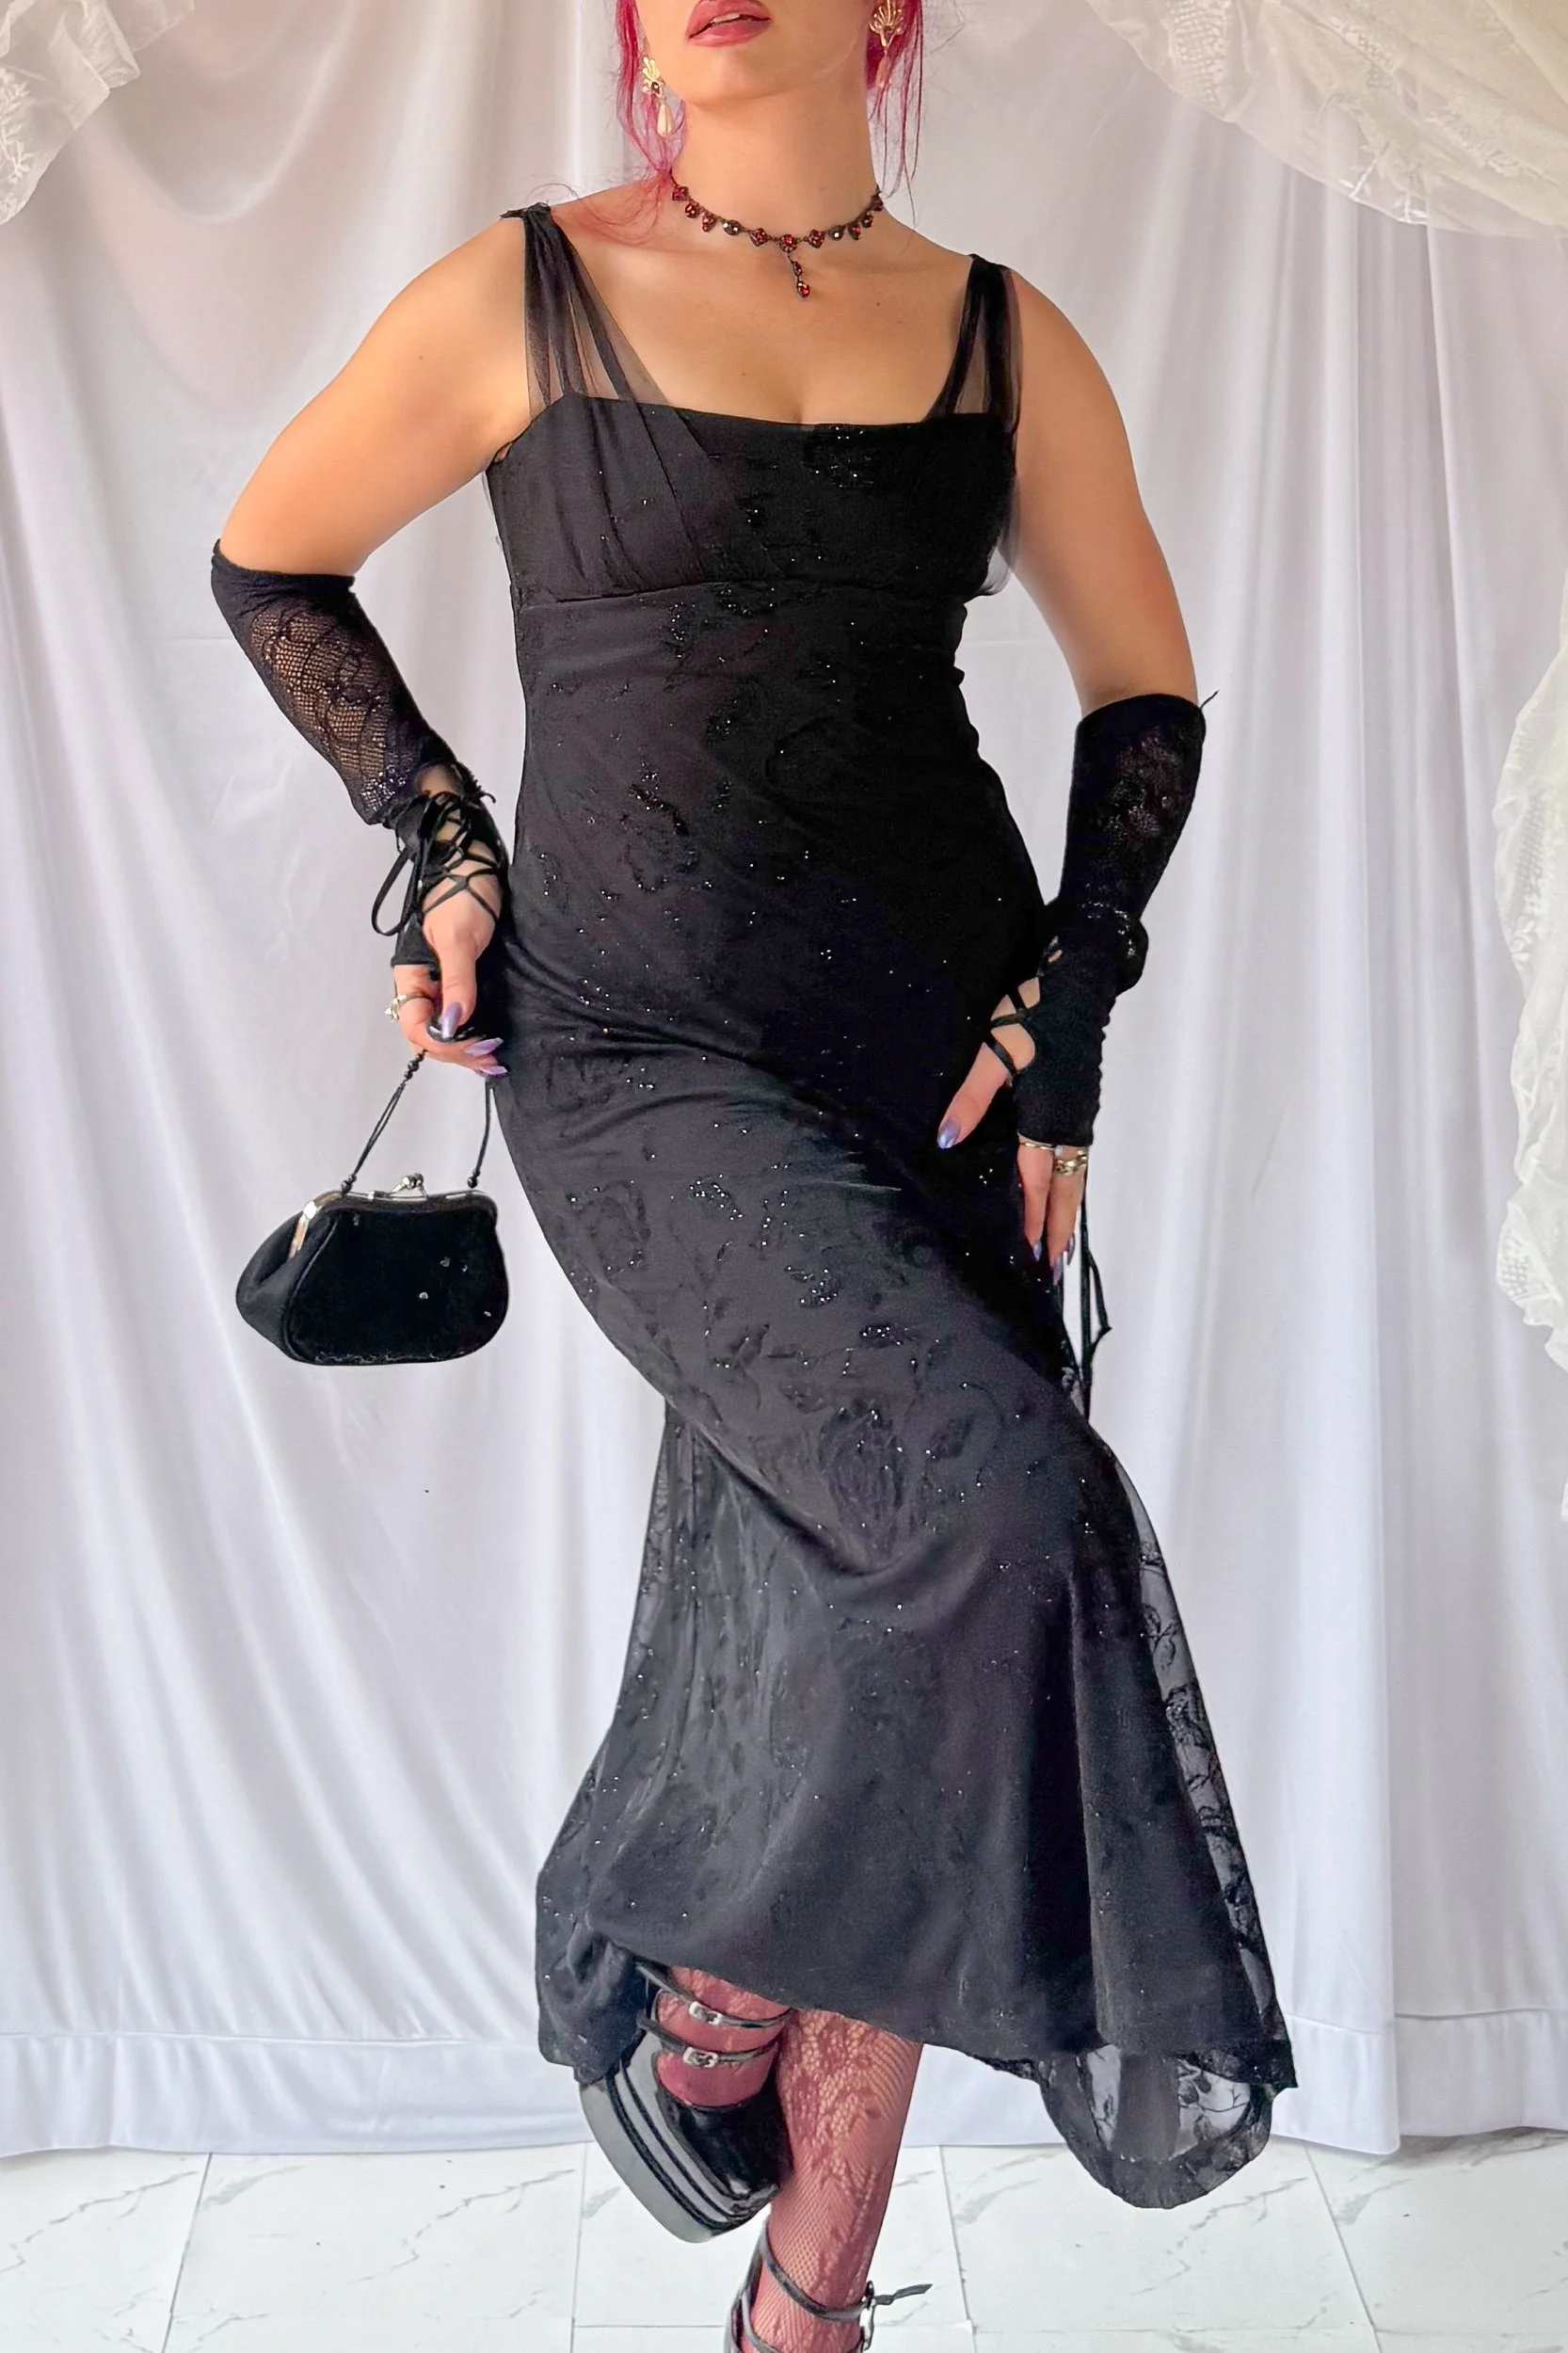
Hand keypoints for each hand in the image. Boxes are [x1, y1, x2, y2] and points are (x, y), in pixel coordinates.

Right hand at [390, 773, 505, 1075]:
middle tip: (492, 1058)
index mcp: (412, 976)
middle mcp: (424, 985)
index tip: (476, 1046)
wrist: (475, 860)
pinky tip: (491, 1043)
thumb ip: (457, 982)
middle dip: (459, 1052)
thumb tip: (453, 1023)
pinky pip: (463, 1017)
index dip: (445, 1044)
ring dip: (467, 1049)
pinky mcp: (464, 979)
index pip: (418, 1027)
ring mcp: (443, 984)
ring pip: (446, 1031)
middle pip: (431, 1036)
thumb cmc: (461, 891)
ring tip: (494, 1059)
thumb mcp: (459, 938)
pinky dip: (474, 1035)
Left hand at [935, 974, 1085, 1275]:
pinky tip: (1059, 1193)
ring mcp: (1080, 1118)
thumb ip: (969, 1100)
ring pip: (1075, 1179)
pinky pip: (1077, 1161)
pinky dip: (1070, 1187)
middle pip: (1066, 1193)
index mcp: (1046, 1120)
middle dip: (1057, 1234)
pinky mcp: (1082, 1107)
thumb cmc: (1031, 1014)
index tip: (1029, 1259)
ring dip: (1065, 1214)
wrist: (1077, 982)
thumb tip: (946, 1142)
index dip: (1032, 1223)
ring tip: (1056, 1246)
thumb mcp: (992, 1054)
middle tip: (1051, 1273)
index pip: (1036, 1186)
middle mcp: (1070, 1127)